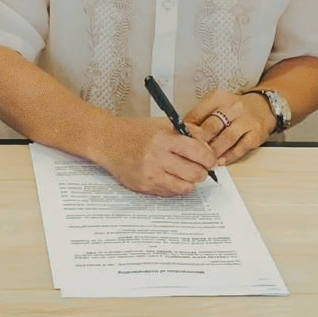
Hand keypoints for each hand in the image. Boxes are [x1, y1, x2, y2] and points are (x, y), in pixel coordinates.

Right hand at [92, 116, 218, 196]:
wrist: (108, 141)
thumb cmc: (135, 131)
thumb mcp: (163, 124)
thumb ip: (188, 132)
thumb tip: (208, 147)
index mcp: (164, 138)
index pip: (199, 152)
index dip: (209, 157)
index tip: (209, 158)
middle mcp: (157, 157)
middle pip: (196, 173)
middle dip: (202, 171)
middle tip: (200, 167)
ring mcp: (151, 174)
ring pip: (186, 186)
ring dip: (191, 181)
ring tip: (186, 172)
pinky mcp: (145, 186)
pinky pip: (171, 193)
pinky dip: (177, 186)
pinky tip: (172, 177)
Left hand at [183, 89, 274, 164]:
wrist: (264, 106)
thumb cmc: (235, 108)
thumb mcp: (217, 104)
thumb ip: (201, 116)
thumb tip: (183, 133)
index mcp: (218, 98)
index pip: (198, 113)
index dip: (188, 130)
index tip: (181, 141)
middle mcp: (233, 108)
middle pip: (212, 126)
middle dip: (200, 142)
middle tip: (190, 154)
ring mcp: (246, 121)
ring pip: (226, 138)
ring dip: (214, 151)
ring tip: (204, 161)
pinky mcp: (256, 134)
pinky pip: (241, 147)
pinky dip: (230, 156)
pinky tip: (221, 161)